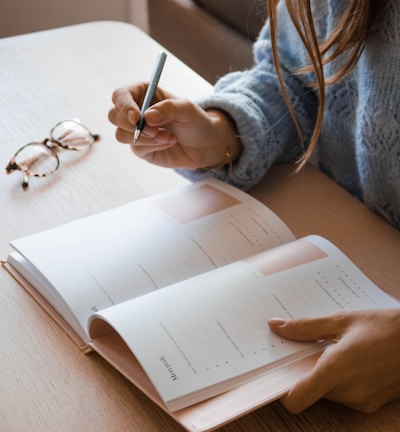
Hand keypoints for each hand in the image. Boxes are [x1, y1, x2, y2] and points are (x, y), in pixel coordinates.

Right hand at [108, 82, 240, 168]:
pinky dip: (153, 146)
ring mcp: (135, 131)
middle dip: (132, 126)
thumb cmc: (194, 120)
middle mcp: (135, 111)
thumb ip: (168, 109)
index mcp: (142, 93)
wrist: (203, 144)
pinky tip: (168, 143)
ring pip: (121, 135)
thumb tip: (147, 117)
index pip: (120, 96)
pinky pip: (136, 148)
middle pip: (114, 116)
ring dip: (146, 138)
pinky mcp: (140, 148)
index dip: (124, 106)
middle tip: (154, 131)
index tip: (137, 117)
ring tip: (169, 137)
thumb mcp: (186, 109)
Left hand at [269, 309, 399, 412]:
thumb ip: (306, 327)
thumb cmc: (385, 327)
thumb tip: (276, 326)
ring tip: (330, 348)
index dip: (282, 390)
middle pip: (310, 391)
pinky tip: (346, 357)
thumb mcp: (341, 320)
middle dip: (304, 371)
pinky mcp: (371, 403)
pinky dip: (338, 379)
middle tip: (304, 347)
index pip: (297, 398)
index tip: (276, 372)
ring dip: (322, 373)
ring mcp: (362, 400)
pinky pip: (343, 394)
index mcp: (337, 370)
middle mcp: (349, 392)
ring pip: (326, 392)